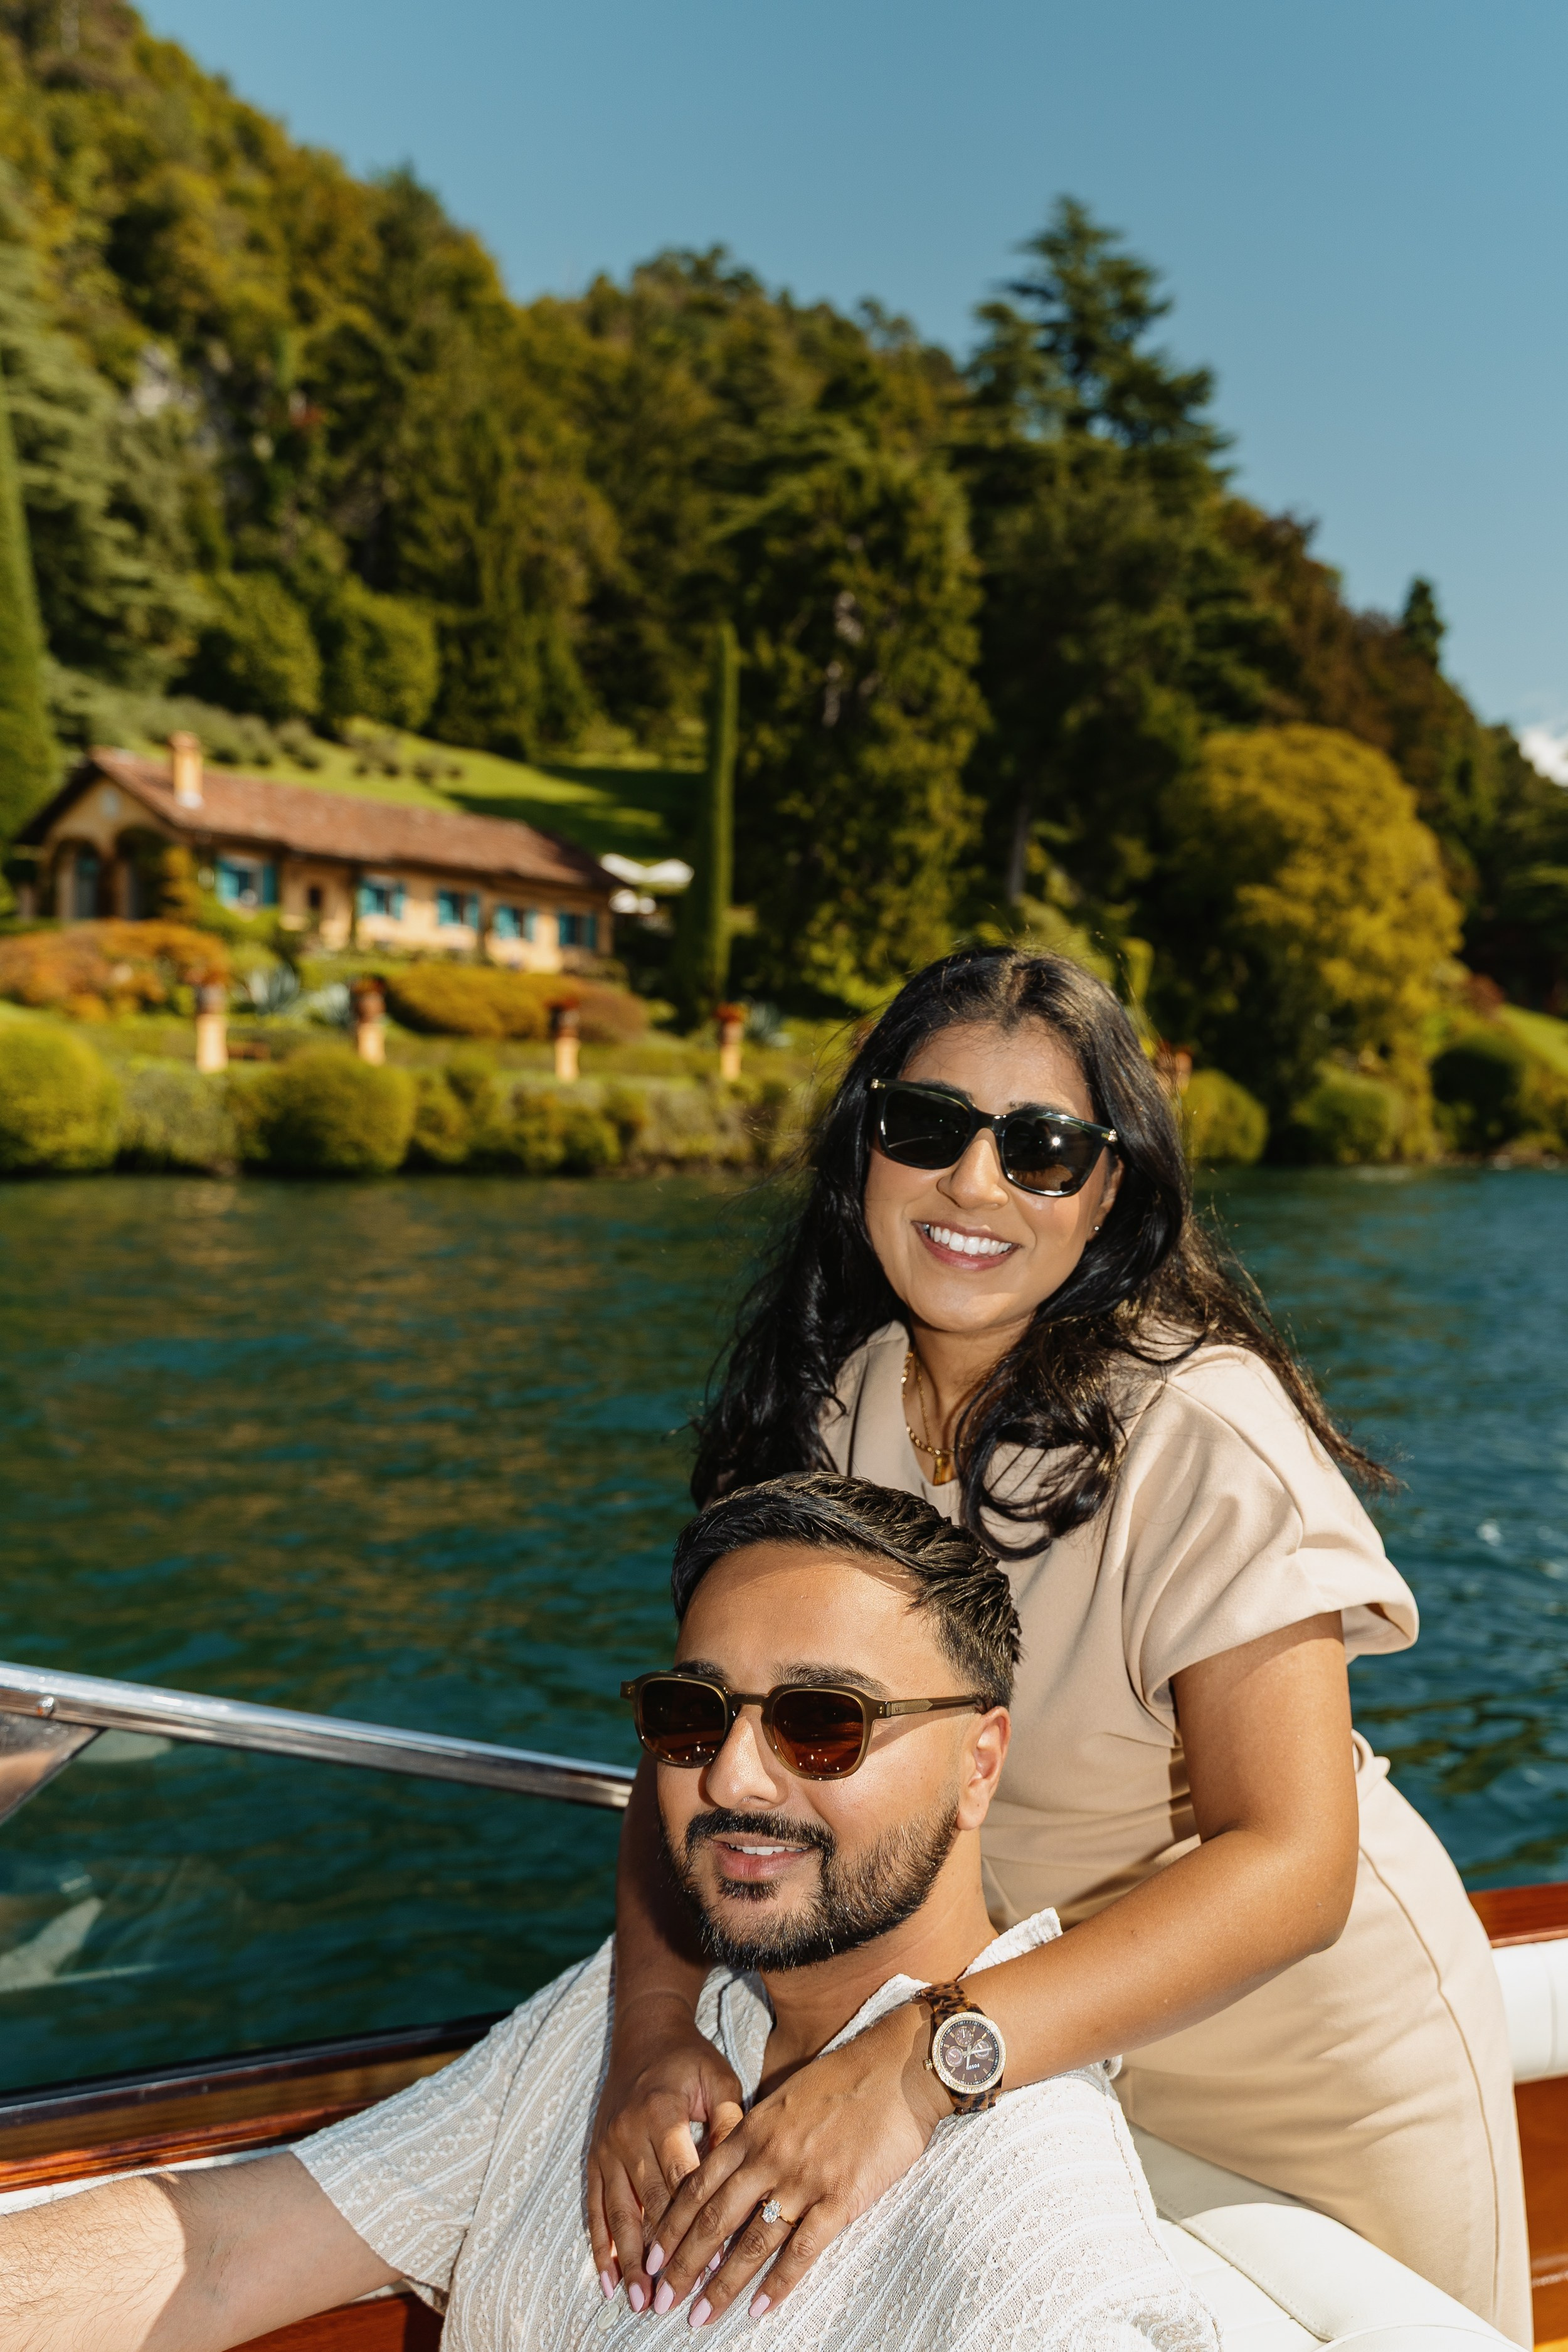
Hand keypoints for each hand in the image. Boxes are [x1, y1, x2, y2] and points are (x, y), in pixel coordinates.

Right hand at [587, 1993, 744, 2308]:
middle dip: (664, 2256)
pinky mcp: (594, 2156)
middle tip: (676, 2300)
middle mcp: (629, 2134)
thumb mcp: (720, 2080)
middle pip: (650, 2205)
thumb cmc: (691, 2060)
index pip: (683, 2181)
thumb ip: (730, 2125)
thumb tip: (744, 2176)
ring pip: (618, 2213)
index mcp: (662, 2114)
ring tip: (641, 2302)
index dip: (698, 2225)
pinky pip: (595, 2207)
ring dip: (629, 2261)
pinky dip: (600, 2246)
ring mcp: (607, 2147)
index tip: (713, 2265)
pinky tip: (608, 2279)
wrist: (644, 2033)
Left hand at [642, 2000, 947, 2326]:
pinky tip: (759, 2309)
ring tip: (700, 2317)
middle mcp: (769, 2157)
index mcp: (752, 2131)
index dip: (671, 2225)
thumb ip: (756, 2133)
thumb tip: (730, 2165)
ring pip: (751, 2242)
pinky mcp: (841, 2198)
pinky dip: (778, 2284)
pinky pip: (803, 2250)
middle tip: (661, 2301)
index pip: (697, 2186)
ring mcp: (803, 2180)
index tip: (652, 2256)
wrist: (896, 2070)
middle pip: (714, 2220)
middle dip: (683, 2266)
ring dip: (722, 2286)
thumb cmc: (842, 2079)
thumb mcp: (784, 2097)